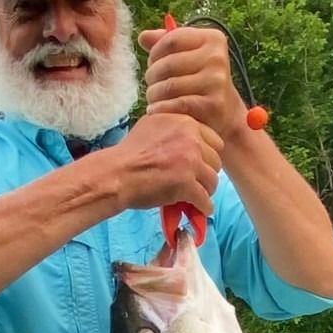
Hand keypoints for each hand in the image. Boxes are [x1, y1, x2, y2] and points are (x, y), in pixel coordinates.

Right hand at [107, 112, 222, 214]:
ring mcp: (190, 161)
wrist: (116, 174)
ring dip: (206, 191)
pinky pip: (204, 199)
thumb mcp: (152, 126)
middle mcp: (191, 139)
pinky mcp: (187, 184)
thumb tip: (185, 135)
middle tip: (197, 182)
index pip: (214, 140)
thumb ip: (173, 128)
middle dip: (207, 173)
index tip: (197, 165)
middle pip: (216, 161)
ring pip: (212, 181)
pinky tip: (199, 210)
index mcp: (184, 122)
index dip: (207, 155)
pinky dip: (203, 207)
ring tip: (196, 198)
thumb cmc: (128, 153)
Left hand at [138, 25, 245, 141]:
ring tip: (153, 99)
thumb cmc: (198, 80)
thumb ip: (165, 43)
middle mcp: (217, 58)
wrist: (224, 112)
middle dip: (152, 76)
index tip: (153, 64)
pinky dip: (160, 108)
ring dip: (153, 95)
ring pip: (169, 86)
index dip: (154, 53)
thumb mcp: (187, 56)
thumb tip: (143, 37)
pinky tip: (155, 111)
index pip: (171, 40)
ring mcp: (216, 82)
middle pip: (168, 64)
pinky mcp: (213, 105)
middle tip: (151, 85)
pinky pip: (176, 104)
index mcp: (212, 39)